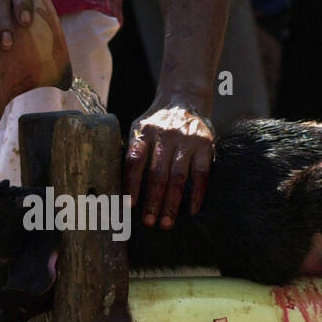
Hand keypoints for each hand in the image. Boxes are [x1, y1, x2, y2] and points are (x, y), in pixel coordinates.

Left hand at [124, 102, 214, 228]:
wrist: (184, 98)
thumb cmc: (157, 123)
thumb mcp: (139, 128)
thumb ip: (133, 151)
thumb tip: (117, 187)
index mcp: (144, 132)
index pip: (135, 161)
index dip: (131, 185)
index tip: (128, 207)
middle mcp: (165, 134)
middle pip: (157, 174)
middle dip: (152, 201)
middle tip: (149, 223)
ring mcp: (186, 139)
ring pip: (178, 177)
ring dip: (172, 203)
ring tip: (166, 223)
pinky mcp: (205, 144)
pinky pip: (201, 173)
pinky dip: (197, 193)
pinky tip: (192, 209)